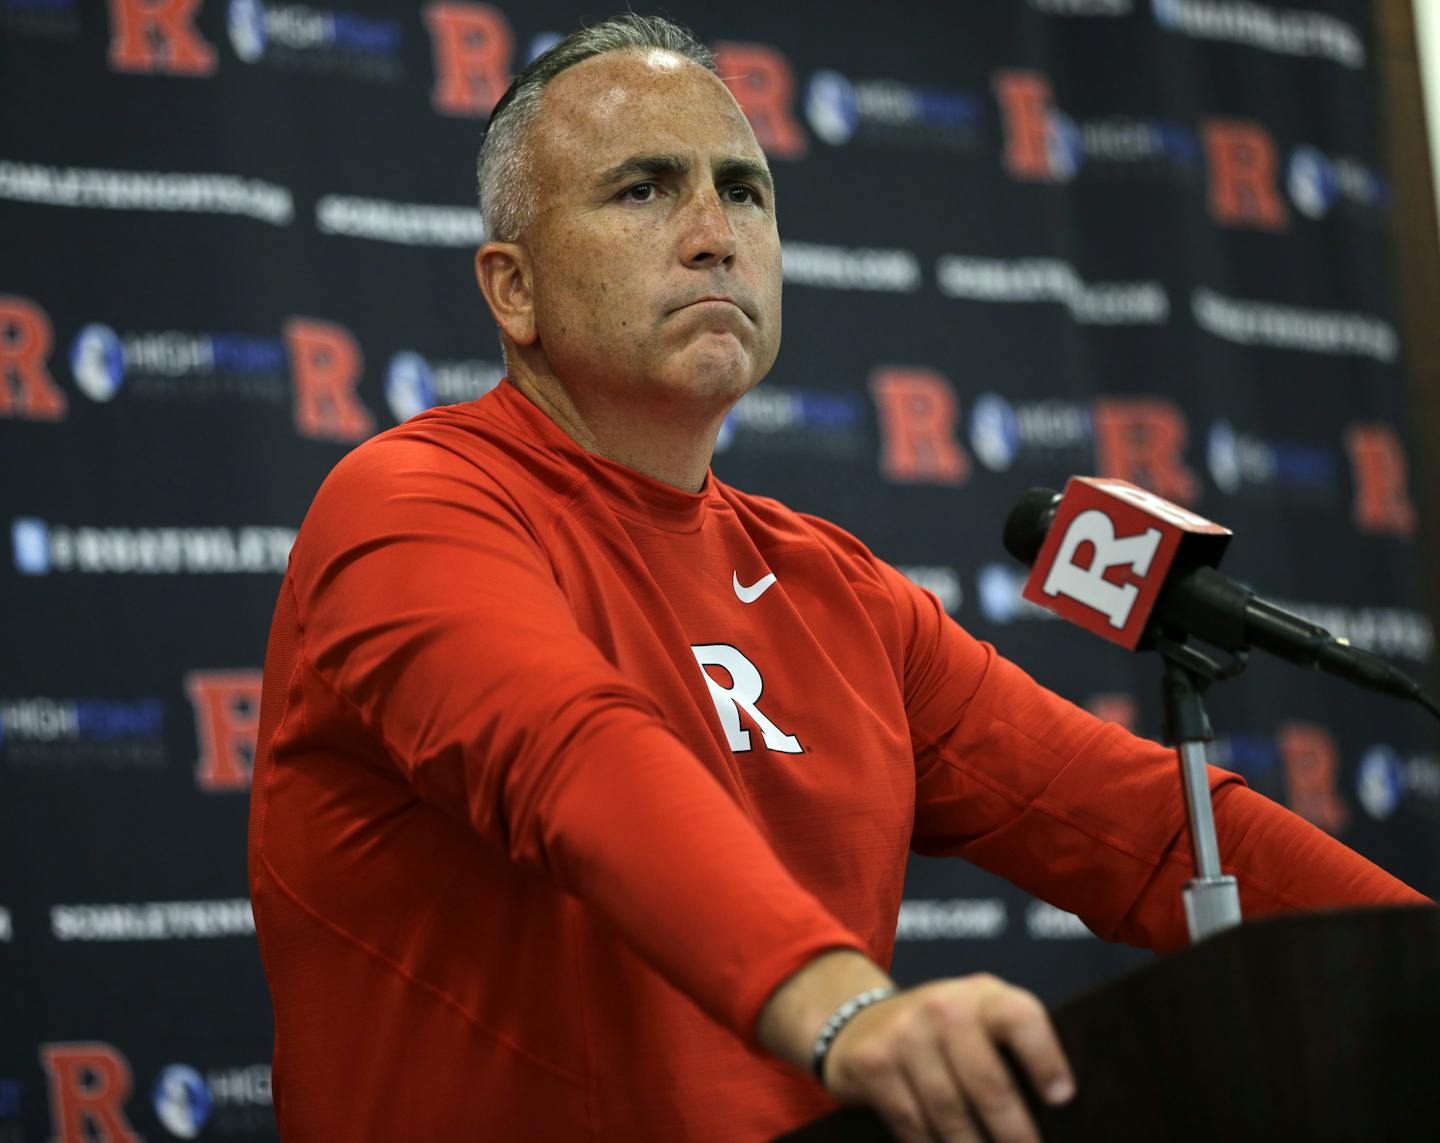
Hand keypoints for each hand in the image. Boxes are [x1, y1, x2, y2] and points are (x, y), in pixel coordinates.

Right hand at [823, 973, 1073, 1142]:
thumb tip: (1056, 1110)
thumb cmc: (945, 1031)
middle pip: (986, 1080)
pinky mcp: (874, 1064)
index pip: (1018, 1017)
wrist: (864, 1021)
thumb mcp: (980, 1018)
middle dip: (1013, 1130)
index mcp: (981, 996)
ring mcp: (904, 1035)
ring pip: (949, 1111)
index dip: (1044, 1057)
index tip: (1062, 1099)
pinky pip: (913, 1123)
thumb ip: (1012, 1047)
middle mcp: (942, 1008)